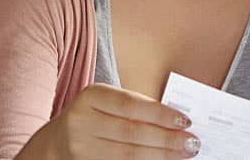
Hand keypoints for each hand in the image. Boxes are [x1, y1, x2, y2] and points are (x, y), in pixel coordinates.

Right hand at [21, 84, 200, 159]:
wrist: (57, 143)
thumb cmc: (94, 118)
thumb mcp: (108, 104)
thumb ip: (137, 108)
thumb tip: (177, 121)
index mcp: (90, 97)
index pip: (130, 104)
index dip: (160, 114)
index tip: (185, 121)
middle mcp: (81, 122)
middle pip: (131, 133)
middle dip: (167, 139)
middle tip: (192, 143)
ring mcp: (80, 148)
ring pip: (128, 155)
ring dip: (161, 156)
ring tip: (183, 154)